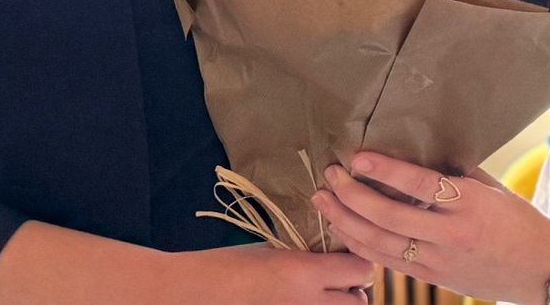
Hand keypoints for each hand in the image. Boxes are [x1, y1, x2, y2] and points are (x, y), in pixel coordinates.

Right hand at [0, 222, 372, 304]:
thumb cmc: (224, 265)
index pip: (360, 268)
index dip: (358, 260)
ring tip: (322, 294)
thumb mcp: (269, 250)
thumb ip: (303, 254)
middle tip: (340, 278)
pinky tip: (300, 302)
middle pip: (360, 300)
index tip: (348, 253)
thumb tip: (329, 252)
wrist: (189, 293)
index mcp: (302, 271)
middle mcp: (307, 302)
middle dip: (354, 289)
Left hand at [311, 153, 549, 304]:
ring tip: (324, 201)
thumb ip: (455, 173)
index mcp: (471, 204)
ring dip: (347, 221)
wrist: (540, 268)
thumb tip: (418, 149)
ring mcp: (440, 260)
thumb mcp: (492, 187)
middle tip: (331, 176)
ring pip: (381, 244)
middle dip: (353, 196)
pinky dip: (362, 245)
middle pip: (390, 216)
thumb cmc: (518, 220)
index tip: (358, 157)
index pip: (420, 185)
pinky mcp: (434, 277)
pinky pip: (389, 262)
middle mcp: (452, 234)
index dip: (386, 171)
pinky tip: (344, 229)